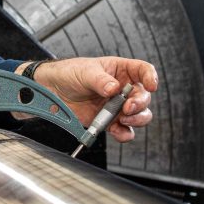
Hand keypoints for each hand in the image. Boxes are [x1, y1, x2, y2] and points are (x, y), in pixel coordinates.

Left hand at [27, 57, 157, 142]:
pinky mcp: (109, 121)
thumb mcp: (85, 72)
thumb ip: (100, 80)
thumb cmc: (70, 73)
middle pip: (143, 97)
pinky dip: (124, 133)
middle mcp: (123, 88)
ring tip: (123, 119)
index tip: (151, 86)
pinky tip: (116, 131)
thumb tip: (114, 89)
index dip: (151, 77)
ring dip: (136, 119)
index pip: (143, 71)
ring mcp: (117, 106)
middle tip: (127, 107)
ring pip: (139, 115)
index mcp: (120, 70)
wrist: (53, 90)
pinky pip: (124, 130)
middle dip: (139, 103)